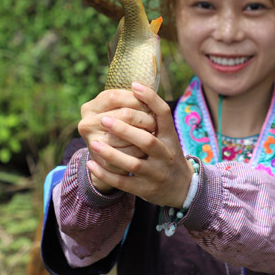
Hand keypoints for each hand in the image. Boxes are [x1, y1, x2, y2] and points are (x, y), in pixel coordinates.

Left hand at [85, 83, 194, 207]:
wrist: (182, 187)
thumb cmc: (168, 155)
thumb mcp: (168, 136)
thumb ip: (154, 119)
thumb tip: (133, 89)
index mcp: (171, 137)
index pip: (164, 114)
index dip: (151, 98)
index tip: (134, 85)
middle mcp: (165, 154)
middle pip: (146, 140)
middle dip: (125, 130)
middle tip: (104, 119)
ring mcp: (156, 173)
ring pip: (133, 163)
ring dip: (112, 153)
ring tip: (94, 143)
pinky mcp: (145, 189)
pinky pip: (123, 182)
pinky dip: (106, 173)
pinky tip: (92, 164)